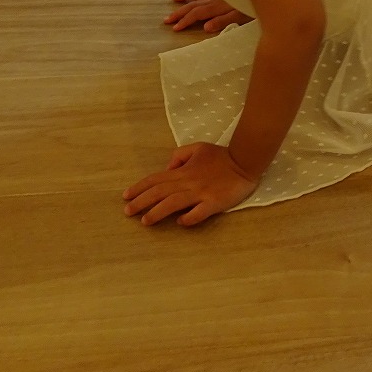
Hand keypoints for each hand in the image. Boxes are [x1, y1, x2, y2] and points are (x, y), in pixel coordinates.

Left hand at [123, 142, 259, 226]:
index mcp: (183, 170)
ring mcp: (201, 193)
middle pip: (159, 192)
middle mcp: (188, 182)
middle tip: (127, 212)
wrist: (245, 161)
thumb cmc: (221, 155)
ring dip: (157, 212)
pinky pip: (198, 213)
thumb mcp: (198, 148)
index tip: (126, 196)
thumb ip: (180, 155)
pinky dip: (188, 218)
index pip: (156, 179)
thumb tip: (167, 168)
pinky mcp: (214, 203)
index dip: (139, 188)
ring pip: (173, 203)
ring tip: (145, 221)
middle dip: (141, 202)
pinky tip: (180, 223)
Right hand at [164, 0, 253, 33]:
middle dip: (179, 12)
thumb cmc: (257, 4)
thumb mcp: (243, 16)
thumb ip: (224, 21)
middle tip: (167, 19)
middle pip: (193, 4)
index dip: (184, 21)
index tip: (174, 28)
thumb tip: (205, 27)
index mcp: (218, 6)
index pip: (196, 14)